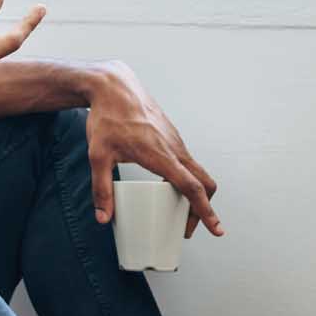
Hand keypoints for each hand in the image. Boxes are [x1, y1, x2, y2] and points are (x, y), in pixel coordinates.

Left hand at [82, 62, 222, 238]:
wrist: (114, 86)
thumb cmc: (107, 118)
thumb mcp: (98, 156)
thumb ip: (101, 188)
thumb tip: (103, 218)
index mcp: (161, 155)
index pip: (192, 188)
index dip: (205, 211)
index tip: (217, 229)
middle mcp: (175, 148)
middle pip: (204, 183)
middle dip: (203, 209)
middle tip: (189, 228)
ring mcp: (176, 141)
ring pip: (197, 172)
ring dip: (195, 194)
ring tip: (178, 212)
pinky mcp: (171, 136)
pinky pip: (187, 162)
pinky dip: (188, 179)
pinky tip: (170, 186)